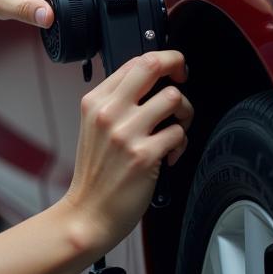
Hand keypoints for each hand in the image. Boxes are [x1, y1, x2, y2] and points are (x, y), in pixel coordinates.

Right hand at [62, 50, 191, 253]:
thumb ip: (116, 103)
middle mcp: (109, 113)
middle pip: (153, 66)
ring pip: (173, 98)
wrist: (88, 213)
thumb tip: (150, 82)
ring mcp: (126, 133)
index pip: (134, 62)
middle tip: (182, 78)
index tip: (172, 69)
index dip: (161, 59)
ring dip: (184, 112)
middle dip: (177, 66)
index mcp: (95, 101)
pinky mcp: (144, 155)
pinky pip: (179, 133)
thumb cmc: (95, 174)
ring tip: (175, 128)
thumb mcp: (93, 128)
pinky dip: (180, 144)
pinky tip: (168, 155)